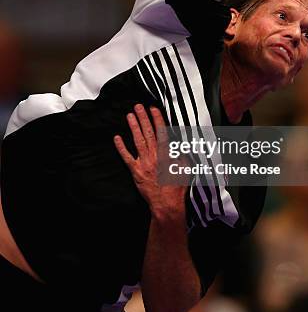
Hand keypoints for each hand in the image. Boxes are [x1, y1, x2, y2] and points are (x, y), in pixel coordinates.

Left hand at [114, 104, 186, 219]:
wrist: (166, 204)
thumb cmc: (177, 188)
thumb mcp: (186, 169)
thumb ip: (182, 155)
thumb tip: (180, 145)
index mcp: (167, 155)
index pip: (161, 132)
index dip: (157, 119)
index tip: (153, 109)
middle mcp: (154, 156)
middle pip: (148, 133)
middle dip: (143, 118)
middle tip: (138, 106)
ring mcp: (143, 163)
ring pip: (137, 141)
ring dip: (133, 127)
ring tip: (129, 115)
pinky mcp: (135, 171)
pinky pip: (126, 157)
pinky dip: (121, 147)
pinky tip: (117, 138)